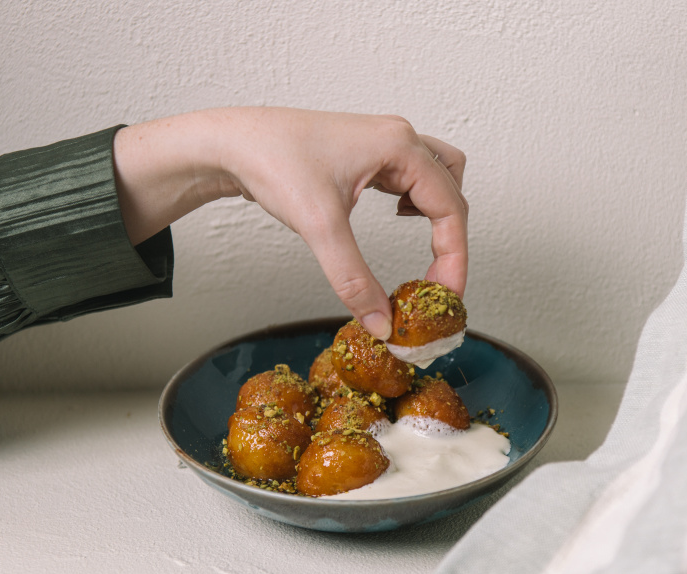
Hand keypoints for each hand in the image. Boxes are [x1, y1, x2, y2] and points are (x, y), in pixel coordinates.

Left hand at [113, 107, 467, 339]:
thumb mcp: (320, 227)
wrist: (232, 142)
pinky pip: (412, 175)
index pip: (451, 209)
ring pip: (439, 178)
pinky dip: (416, 201)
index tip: (446, 297)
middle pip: (452, 193)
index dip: (455, 259)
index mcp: (400, 146)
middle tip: (435, 285)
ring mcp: (384, 142)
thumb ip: (354, 279)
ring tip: (426, 249)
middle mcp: (399, 138)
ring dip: (439, 215)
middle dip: (449, 243)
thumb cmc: (273, 163)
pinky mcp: (368, 152)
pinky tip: (399, 215)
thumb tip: (382, 323)